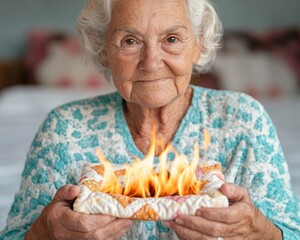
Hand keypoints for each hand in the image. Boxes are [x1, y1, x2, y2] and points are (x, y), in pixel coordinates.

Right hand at [25, 184, 131, 239]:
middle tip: (127, 216)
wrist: (46, 233)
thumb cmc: (55, 213)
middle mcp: (68, 235)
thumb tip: (77, 189)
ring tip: (128, 221)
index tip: (114, 211)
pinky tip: (120, 229)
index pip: (83, 223)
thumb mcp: (57, 199)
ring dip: (115, 233)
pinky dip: (112, 237)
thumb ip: (66, 191)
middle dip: (113, 227)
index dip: (100, 219)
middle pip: (94, 235)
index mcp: (62, 221)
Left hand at [165, 183, 281, 239]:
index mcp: (243, 214)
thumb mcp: (243, 195)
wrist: (255, 229)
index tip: (198, 209)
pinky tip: (179, 231)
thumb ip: (233, 189)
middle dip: (194, 224)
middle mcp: (237, 229)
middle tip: (178, 217)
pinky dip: (190, 239)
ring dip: (189, 233)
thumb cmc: (244, 208)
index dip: (212, 214)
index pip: (227, 216)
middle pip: (215, 230)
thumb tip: (223, 187)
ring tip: (174, 224)